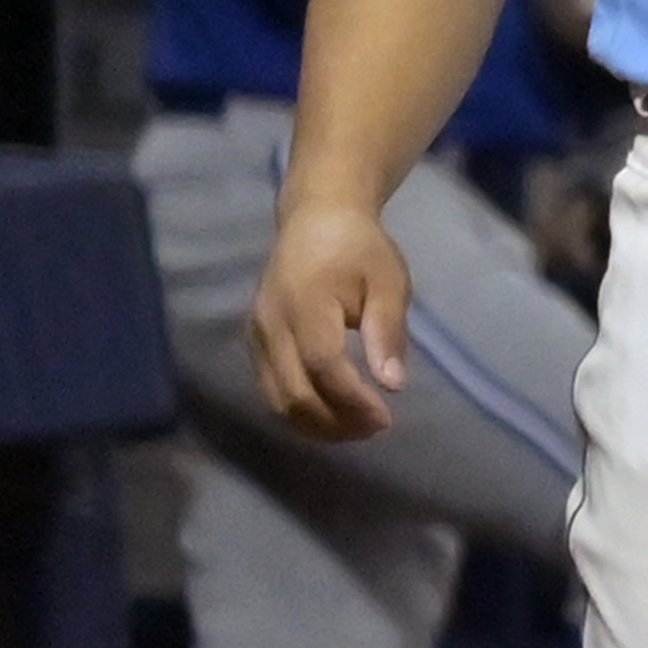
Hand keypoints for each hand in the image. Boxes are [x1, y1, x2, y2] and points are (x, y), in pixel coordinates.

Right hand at [252, 198, 418, 440]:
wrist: (314, 220)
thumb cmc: (359, 249)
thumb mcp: (389, 281)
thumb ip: (388, 331)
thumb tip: (393, 384)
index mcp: (306, 304)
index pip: (323, 366)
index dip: (352, 400)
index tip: (386, 418)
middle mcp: (271, 324)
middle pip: (294, 393)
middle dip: (335, 422)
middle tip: (377, 428)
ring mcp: (257, 335)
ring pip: (277, 399)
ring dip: (317, 424)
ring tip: (359, 427)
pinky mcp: (254, 342)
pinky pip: (272, 388)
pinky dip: (301, 410)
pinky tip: (334, 414)